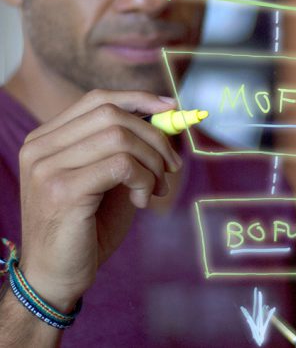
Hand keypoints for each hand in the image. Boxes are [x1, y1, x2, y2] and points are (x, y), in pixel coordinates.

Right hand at [17, 89, 180, 311]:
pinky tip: (143, 201)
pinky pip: (121, 165)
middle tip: (172, 165)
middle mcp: (39, 147)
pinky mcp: (62, 190)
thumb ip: (125, 146)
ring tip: (157, 188)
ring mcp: (46, 167)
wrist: (55, 279)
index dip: (138, 99)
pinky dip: (144, 179)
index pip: (97, 99)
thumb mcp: (107, 177)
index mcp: (46, 138)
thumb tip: (165, 115)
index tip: (171, 108)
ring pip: (119, 137)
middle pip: (112, 114)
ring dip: (151, 162)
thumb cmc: (86, 226)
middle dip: (153, 136)